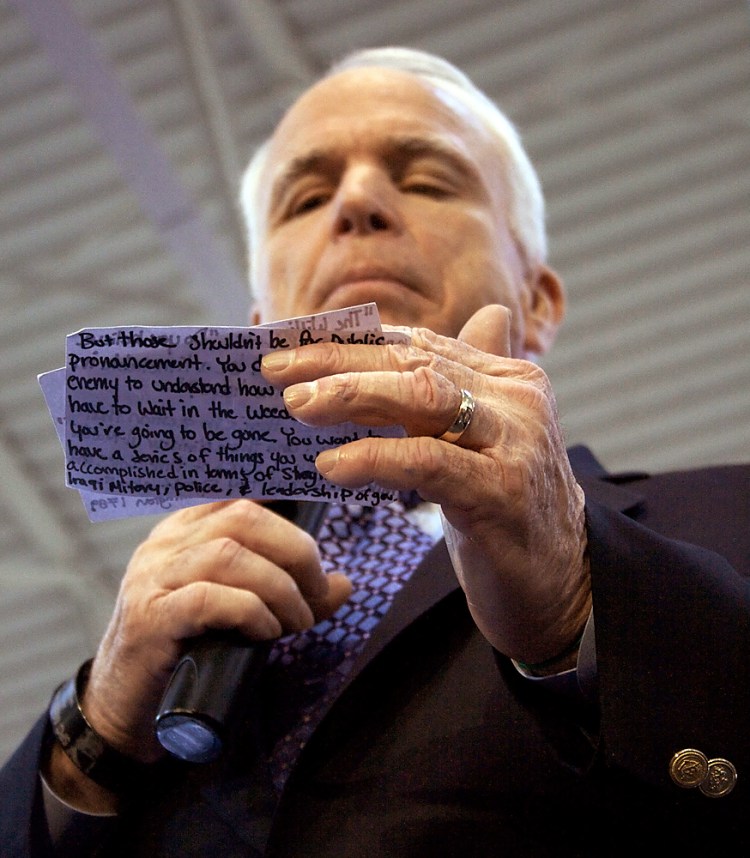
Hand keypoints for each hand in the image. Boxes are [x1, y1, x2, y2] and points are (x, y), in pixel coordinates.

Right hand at [81, 501, 351, 764]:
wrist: (127, 706)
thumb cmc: (191, 650)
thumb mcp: (244, 612)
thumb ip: (291, 593)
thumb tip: (344, 583)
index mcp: (188, 529)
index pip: (242, 495)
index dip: (289, 505)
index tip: (321, 530)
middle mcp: (166, 543)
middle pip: (243, 517)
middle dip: (295, 550)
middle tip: (317, 592)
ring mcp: (153, 577)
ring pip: (228, 554)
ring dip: (278, 587)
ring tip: (296, 621)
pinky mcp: (149, 619)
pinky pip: (208, 599)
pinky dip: (250, 611)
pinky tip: (266, 631)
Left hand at [261, 305, 590, 666]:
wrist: (562, 582)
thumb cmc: (506, 510)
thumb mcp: (482, 442)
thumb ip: (468, 382)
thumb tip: (480, 315)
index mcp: (509, 380)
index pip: (419, 345)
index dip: (352, 344)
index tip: (294, 349)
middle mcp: (517, 400)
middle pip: (415, 362)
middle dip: (339, 362)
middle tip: (278, 370)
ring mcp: (515, 443)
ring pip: (423, 398)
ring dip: (351, 395)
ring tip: (296, 407)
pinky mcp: (503, 492)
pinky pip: (428, 461)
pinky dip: (374, 458)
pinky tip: (331, 465)